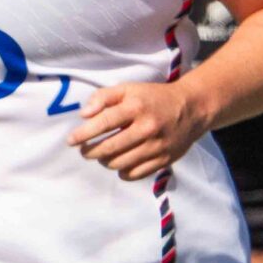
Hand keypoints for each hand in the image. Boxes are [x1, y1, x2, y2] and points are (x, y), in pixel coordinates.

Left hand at [69, 80, 213, 180]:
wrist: (192, 109)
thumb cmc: (153, 98)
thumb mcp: (129, 89)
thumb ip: (103, 97)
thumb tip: (84, 115)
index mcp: (137, 107)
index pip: (104, 123)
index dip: (84, 134)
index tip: (71, 141)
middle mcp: (147, 128)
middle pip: (110, 148)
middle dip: (91, 152)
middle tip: (85, 151)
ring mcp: (157, 146)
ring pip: (120, 163)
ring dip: (105, 162)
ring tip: (103, 155)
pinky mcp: (165, 159)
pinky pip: (136, 173)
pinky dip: (123, 172)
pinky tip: (120, 164)